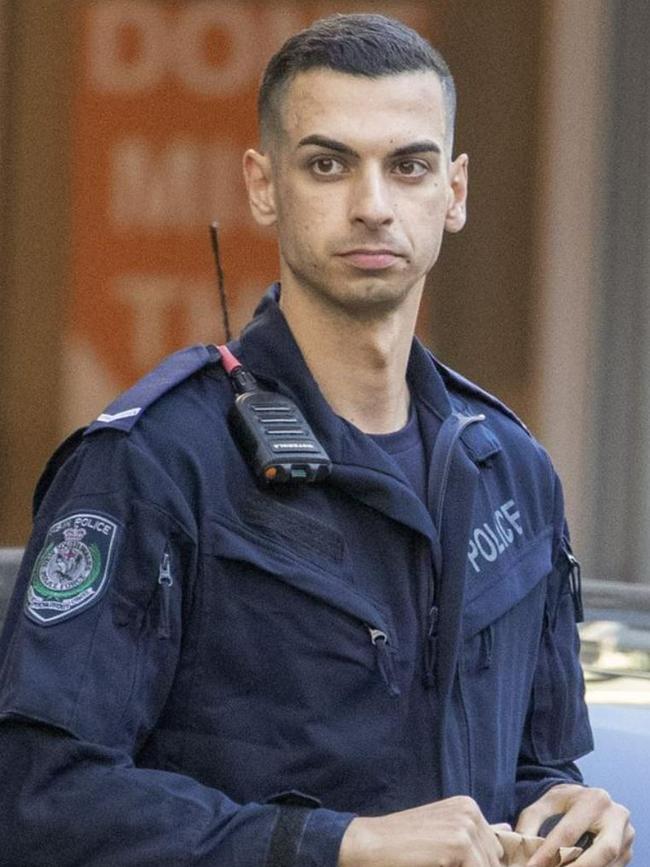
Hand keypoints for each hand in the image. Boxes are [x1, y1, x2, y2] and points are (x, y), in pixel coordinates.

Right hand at [338, 795, 503, 866]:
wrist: (371, 844)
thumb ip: (476, 833)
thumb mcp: (442, 831)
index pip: (495, 851)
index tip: (453, 864)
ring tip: (438, 866)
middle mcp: (471, 811)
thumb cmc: (403, 844)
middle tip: (443, 866)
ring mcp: (466, 826)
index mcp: (468, 807)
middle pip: (494, 863)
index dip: (479, 866)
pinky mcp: (459, 844)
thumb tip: (507, 830)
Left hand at [515, 784, 633, 865]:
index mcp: (592, 799)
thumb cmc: (566, 802)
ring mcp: (626, 834)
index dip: (549, 853)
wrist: (589, 798)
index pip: (569, 832)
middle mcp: (615, 815)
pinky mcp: (629, 850)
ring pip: (610, 863)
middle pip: (602, 851)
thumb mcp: (546, 803)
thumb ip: (531, 822)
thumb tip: (520, 845)